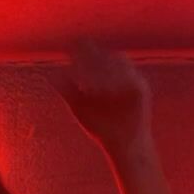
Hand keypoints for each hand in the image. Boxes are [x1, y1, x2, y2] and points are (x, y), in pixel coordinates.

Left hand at [45, 37, 151, 153]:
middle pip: (109, 57)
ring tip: (88, 84)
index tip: (73, 46)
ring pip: (121, 64)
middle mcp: (122, 74)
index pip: (97, 56)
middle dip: (95, 56)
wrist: (123, 147)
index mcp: (108, 75)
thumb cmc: (103, 127)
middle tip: (79, 57)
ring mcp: (133, 80)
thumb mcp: (81, 109)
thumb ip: (68, 93)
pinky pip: (132, 80)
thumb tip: (51, 76)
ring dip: (104, 69)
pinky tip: (103, 91)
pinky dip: (119, 82)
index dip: (86, 50)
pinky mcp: (142, 91)